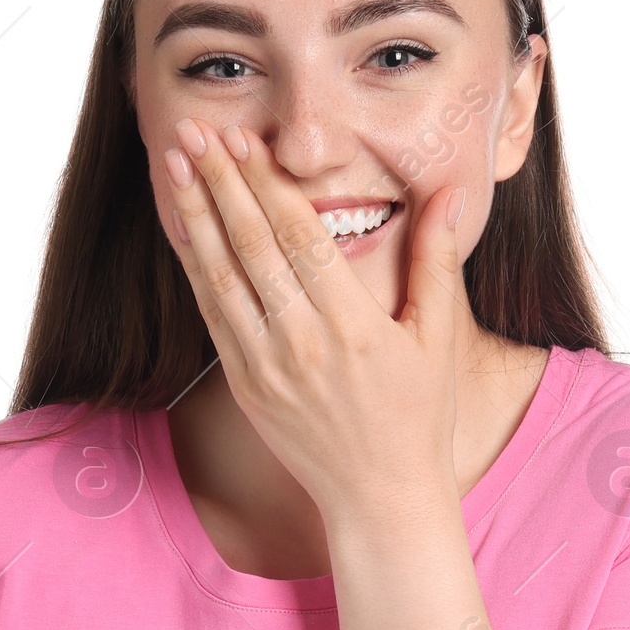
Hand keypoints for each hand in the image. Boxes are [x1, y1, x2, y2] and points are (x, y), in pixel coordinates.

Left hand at [164, 118, 467, 525]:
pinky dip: (195, 267)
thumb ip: (435, 260)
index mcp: (352, 326)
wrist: (381, 500)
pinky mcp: (244, 386)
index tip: (244, 137)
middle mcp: (301, 344)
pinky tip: (185, 228)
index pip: (299, 235)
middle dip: (221, 181)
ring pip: (220, 276)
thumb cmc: (419, 419)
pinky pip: (212, 315)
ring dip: (196, 215)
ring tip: (177, 163)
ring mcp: (265, 367)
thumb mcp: (436, 339)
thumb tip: (452, 190)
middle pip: (251, 244)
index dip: (266, 181)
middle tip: (195, 129)